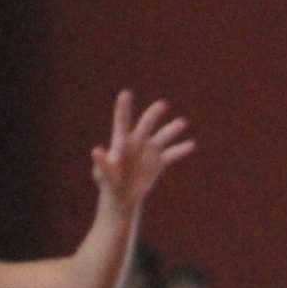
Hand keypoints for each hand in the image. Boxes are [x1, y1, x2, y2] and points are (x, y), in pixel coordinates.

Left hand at [90, 90, 195, 207]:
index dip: (123, 108)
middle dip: (153, 115)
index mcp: (121, 142)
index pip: (121, 122)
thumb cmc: (109, 182)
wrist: (122, 195)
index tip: (125, 93)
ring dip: (171, 130)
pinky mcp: (160, 161)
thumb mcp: (104, 174)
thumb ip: (102, 163)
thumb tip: (95, 150)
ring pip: (162, 137)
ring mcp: (150, 150)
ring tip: (181, 123)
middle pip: (146, 125)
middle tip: (161, 105)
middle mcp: (137, 141)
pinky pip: (172, 154)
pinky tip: (191, 145)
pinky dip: (181, 149)